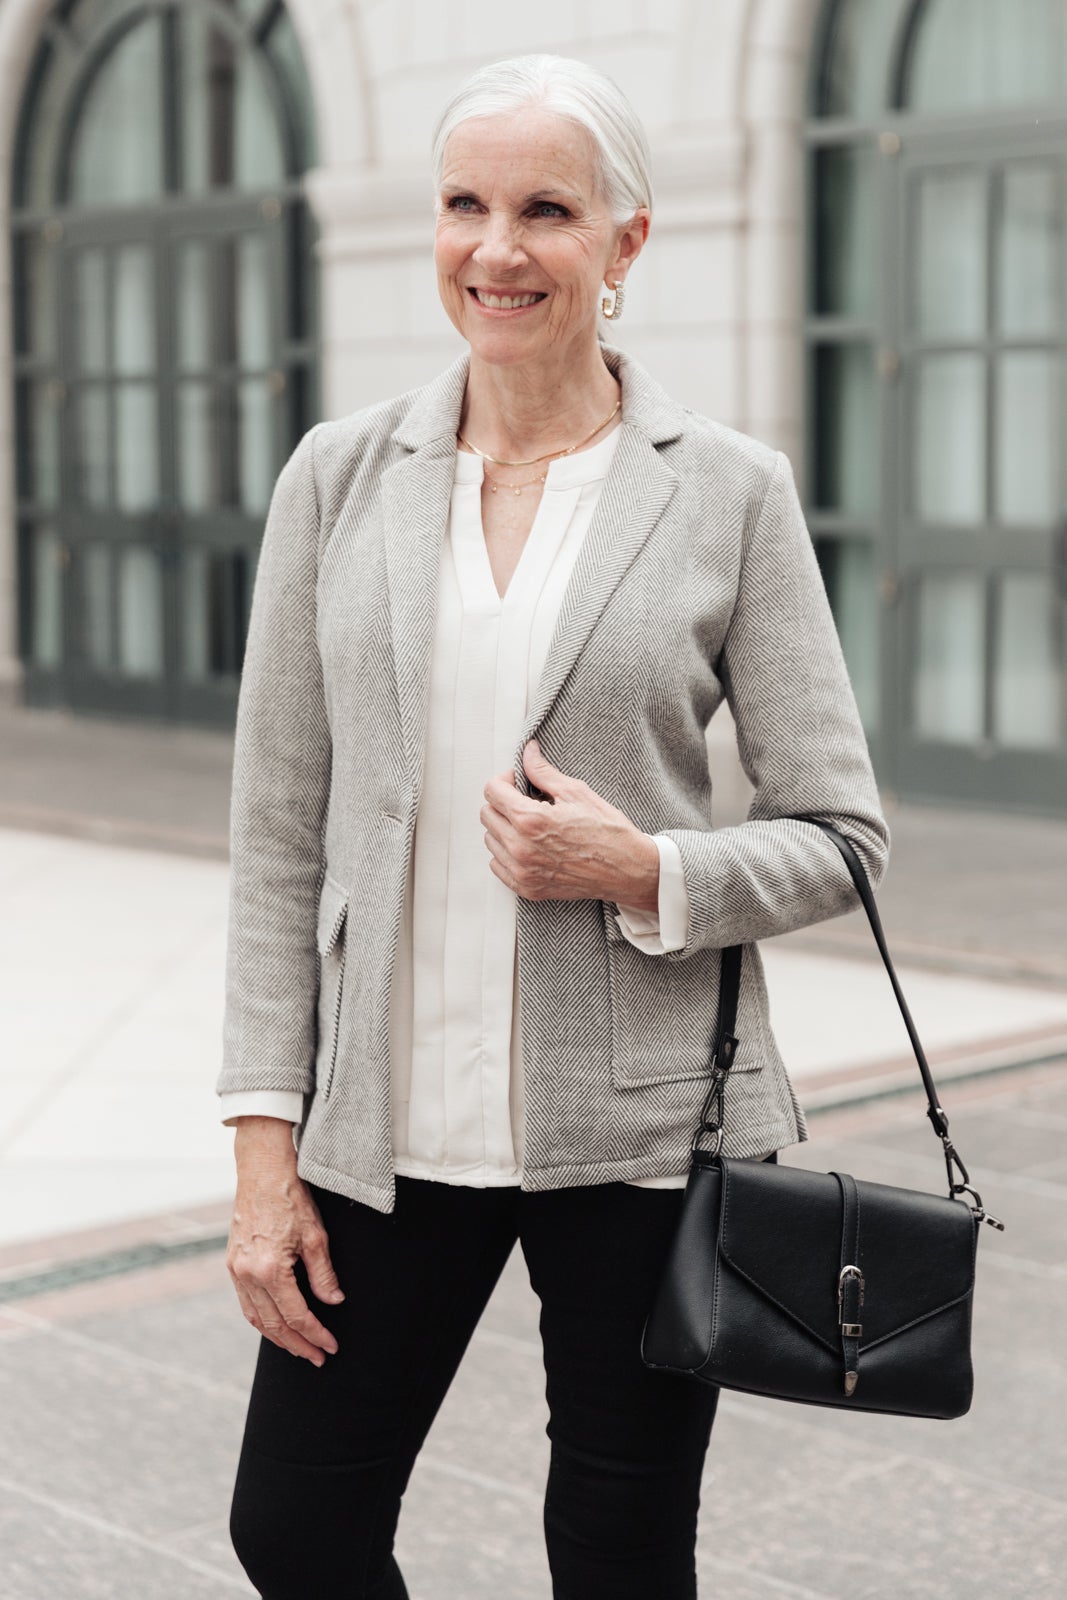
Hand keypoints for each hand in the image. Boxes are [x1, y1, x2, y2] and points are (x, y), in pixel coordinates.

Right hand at [227, 1117, 344, 1366]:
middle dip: (297, 1345)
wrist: (261, 1168)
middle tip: (317, 1357)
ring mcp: (235, 1270)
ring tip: (298, 1348)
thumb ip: (323, 1274)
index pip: (296, 1316)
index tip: (330, 1346)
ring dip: (278, 1338)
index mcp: (269, 1269)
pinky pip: (245, 1303)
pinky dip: (261, 1319)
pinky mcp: (232, 1263)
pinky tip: (276, 1324)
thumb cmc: (290, 1196)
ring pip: (256, 1318)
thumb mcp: (316, 1235)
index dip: (316, 1334)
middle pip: (274, 1325)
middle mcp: (247, 1274)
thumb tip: (333, 1302)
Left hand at [481, 739, 660, 910]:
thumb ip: (543, 772)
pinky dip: (507, 853)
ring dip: (504, 828)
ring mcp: (522, 871)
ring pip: (490, 840)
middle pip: (487, 815)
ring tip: (532, 826)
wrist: (627, 870)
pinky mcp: (527, 888)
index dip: (505, 780)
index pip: (492, 791)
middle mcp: (520, 848)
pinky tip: (529, 846)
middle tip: (526, 801)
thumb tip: (527, 753)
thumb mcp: (576, 792)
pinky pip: (498, 866)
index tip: (518, 782)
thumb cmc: (608, 832)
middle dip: (503, 803)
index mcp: (530, 820)